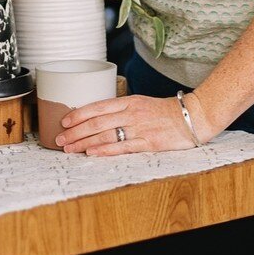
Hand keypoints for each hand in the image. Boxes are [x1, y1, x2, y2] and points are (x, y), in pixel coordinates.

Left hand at [54, 92, 217, 155]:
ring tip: (69, 148)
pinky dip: (104, 149)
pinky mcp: (148, 142)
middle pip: (97, 121)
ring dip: (84, 141)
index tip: (64, 121)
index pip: (97, 106)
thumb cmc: (167, 112)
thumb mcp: (142, 104)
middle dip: (75, 131)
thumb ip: (122, 110)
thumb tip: (100, 118)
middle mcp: (131, 113)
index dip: (78, 114)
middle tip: (60, 138)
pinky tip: (91, 152)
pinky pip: (122, 146)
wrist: (193, 116)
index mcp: (129, 101)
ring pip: (105, 134)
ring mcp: (139, 128)